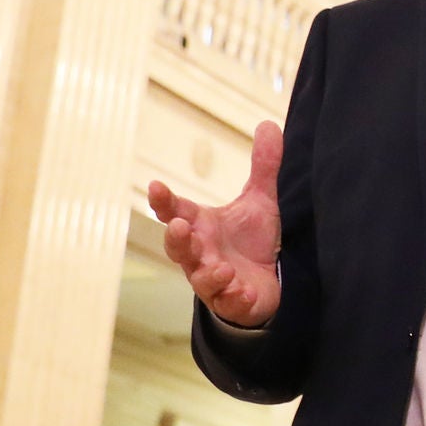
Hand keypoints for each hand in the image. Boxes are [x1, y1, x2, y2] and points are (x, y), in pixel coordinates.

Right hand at [146, 121, 283, 328]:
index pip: (175, 210)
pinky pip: (228, 301)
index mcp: (200, 226)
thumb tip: (270, 124)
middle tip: (179, 226)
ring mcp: (212, 280)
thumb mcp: (260, 201)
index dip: (163, 200)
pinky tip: (243, 291)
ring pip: (200, 278)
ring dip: (208, 273)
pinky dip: (234, 297)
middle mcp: (200, 253)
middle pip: (177, 246)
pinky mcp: (231, 301)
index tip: (155, 186)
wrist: (265, 285)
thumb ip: (263, 167)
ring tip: (221, 268)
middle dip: (177, 238)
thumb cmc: (251, 242)